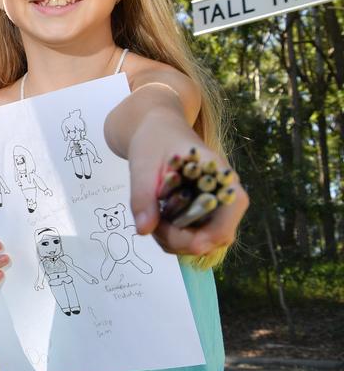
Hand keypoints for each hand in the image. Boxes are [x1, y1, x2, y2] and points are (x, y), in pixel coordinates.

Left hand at [126, 125, 247, 256]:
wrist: (158, 128)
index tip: (159, 229)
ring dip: (174, 240)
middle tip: (150, 223)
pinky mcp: (206, 211)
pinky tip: (157, 219)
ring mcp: (218, 206)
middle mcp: (227, 198)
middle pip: (213, 240)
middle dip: (178, 241)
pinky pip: (196, 234)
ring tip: (152, 217)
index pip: (222, 228)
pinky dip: (174, 235)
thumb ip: (143, 197)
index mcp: (223, 181)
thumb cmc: (155, 141)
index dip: (191, 239)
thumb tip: (143, 230)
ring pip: (204, 242)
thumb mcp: (143, 166)